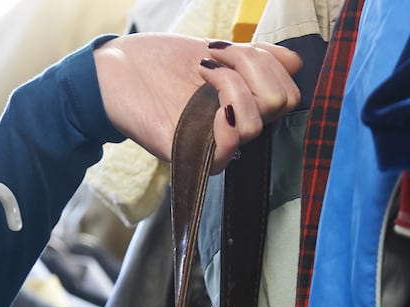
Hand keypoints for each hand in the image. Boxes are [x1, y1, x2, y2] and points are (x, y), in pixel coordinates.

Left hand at [93, 33, 302, 172]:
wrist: (116, 71)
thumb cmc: (163, 61)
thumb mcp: (220, 50)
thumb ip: (259, 58)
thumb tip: (293, 62)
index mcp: (247, 106)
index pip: (291, 91)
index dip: (269, 61)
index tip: (231, 47)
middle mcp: (237, 128)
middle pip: (283, 102)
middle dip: (255, 65)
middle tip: (217, 54)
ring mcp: (218, 144)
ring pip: (259, 119)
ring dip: (233, 79)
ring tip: (203, 67)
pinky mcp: (196, 157)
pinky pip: (233, 140)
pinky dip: (224, 98)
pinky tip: (200, 80)